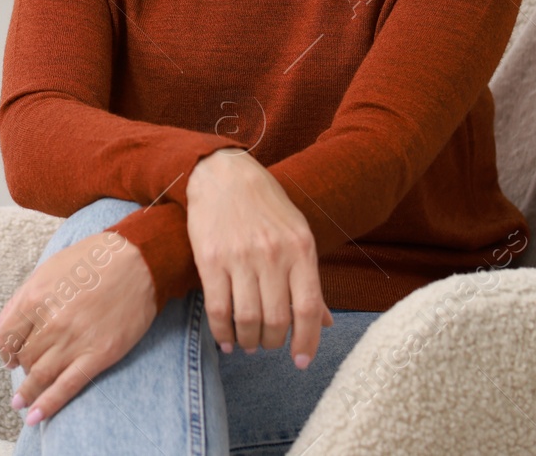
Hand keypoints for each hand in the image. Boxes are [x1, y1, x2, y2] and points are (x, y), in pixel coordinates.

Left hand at [0, 229, 155, 425]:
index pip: (5, 338)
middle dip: (21, 365)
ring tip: (21, 402)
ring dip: (28, 390)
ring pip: (40, 374)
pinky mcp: (98, 354)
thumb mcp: (45, 273)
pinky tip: (36, 415)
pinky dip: (48, 404)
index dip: (4, 350)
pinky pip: (67, 385)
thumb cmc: (89, 262)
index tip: (9, 355)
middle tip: (24, 368)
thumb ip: (14, 306)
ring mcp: (75, 340)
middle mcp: (51, 321)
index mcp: (35, 298)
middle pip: (23, 357)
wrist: (136, 261)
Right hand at [186, 148, 332, 366]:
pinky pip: (218, 309)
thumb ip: (309, 280)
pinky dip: (222, 332)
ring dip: (249, 340)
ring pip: (247, 319)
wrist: (223, 174)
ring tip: (248, 342)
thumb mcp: (297, 235)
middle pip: (277, 319)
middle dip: (274, 342)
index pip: (308, 308)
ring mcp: (240, 257)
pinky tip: (226, 339)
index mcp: (300, 249)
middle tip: (268, 344)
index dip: (307, 342)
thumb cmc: (265, 206)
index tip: (300, 361)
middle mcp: (272, 255)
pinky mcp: (210, 259)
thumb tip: (325, 322)